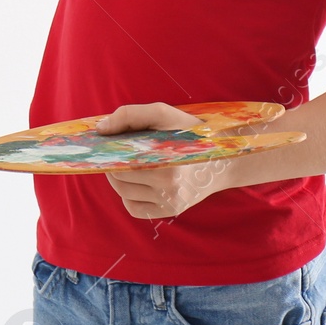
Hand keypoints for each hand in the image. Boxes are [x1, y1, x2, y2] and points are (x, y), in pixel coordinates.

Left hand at [98, 102, 237, 219]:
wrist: (224, 158)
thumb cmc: (190, 131)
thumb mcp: (163, 113)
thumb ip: (129, 115)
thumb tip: (101, 128)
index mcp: (166, 159)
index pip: (119, 159)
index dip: (108, 151)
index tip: (104, 142)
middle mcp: (169, 185)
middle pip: (118, 177)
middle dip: (112, 163)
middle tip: (118, 151)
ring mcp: (170, 201)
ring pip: (123, 193)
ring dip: (118, 178)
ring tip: (127, 164)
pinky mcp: (170, 211)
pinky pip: (134, 209)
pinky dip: (128, 196)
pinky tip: (137, 181)